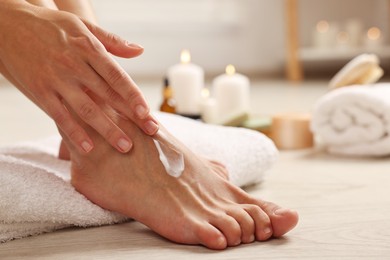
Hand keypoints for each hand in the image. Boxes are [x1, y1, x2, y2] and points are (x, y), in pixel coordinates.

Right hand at [0, 1, 158, 152]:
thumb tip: (139, 50)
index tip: (147, 113)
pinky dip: (74, 133)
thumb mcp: (82, 26)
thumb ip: (112, 41)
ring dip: (107, 130)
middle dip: (131, 116)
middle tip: (150, 132)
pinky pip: (60, 116)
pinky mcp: (39, 92)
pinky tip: (89, 148)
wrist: (6, 24)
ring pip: (87, 109)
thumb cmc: (49, 25)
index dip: (134, 96)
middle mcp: (74, 65)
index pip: (117, 77)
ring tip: (125, 146)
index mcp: (88, 49)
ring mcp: (56, 80)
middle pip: (108, 96)